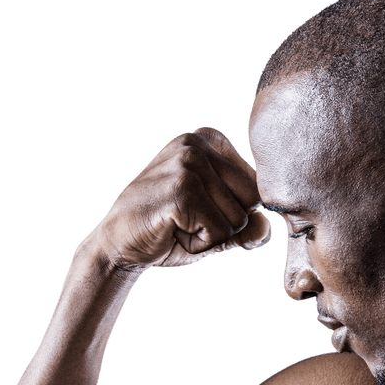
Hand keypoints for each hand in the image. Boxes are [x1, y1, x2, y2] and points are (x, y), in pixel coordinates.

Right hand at [91, 126, 271, 270]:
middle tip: (188, 218)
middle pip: (253, 202)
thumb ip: (248, 227)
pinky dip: (199, 244)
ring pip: (238, 220)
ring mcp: (189, 163)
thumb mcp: (218, 226)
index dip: (235, 213)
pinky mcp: (182, 189)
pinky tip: (173, 230)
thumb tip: (265, 227)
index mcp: (211, 140)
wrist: (119, 243)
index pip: (258, 188)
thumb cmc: (170, 230)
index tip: (199, 208)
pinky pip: (220, 233)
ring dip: (211, 236)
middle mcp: (199, 143)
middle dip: (226, 224)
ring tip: (179, 223)